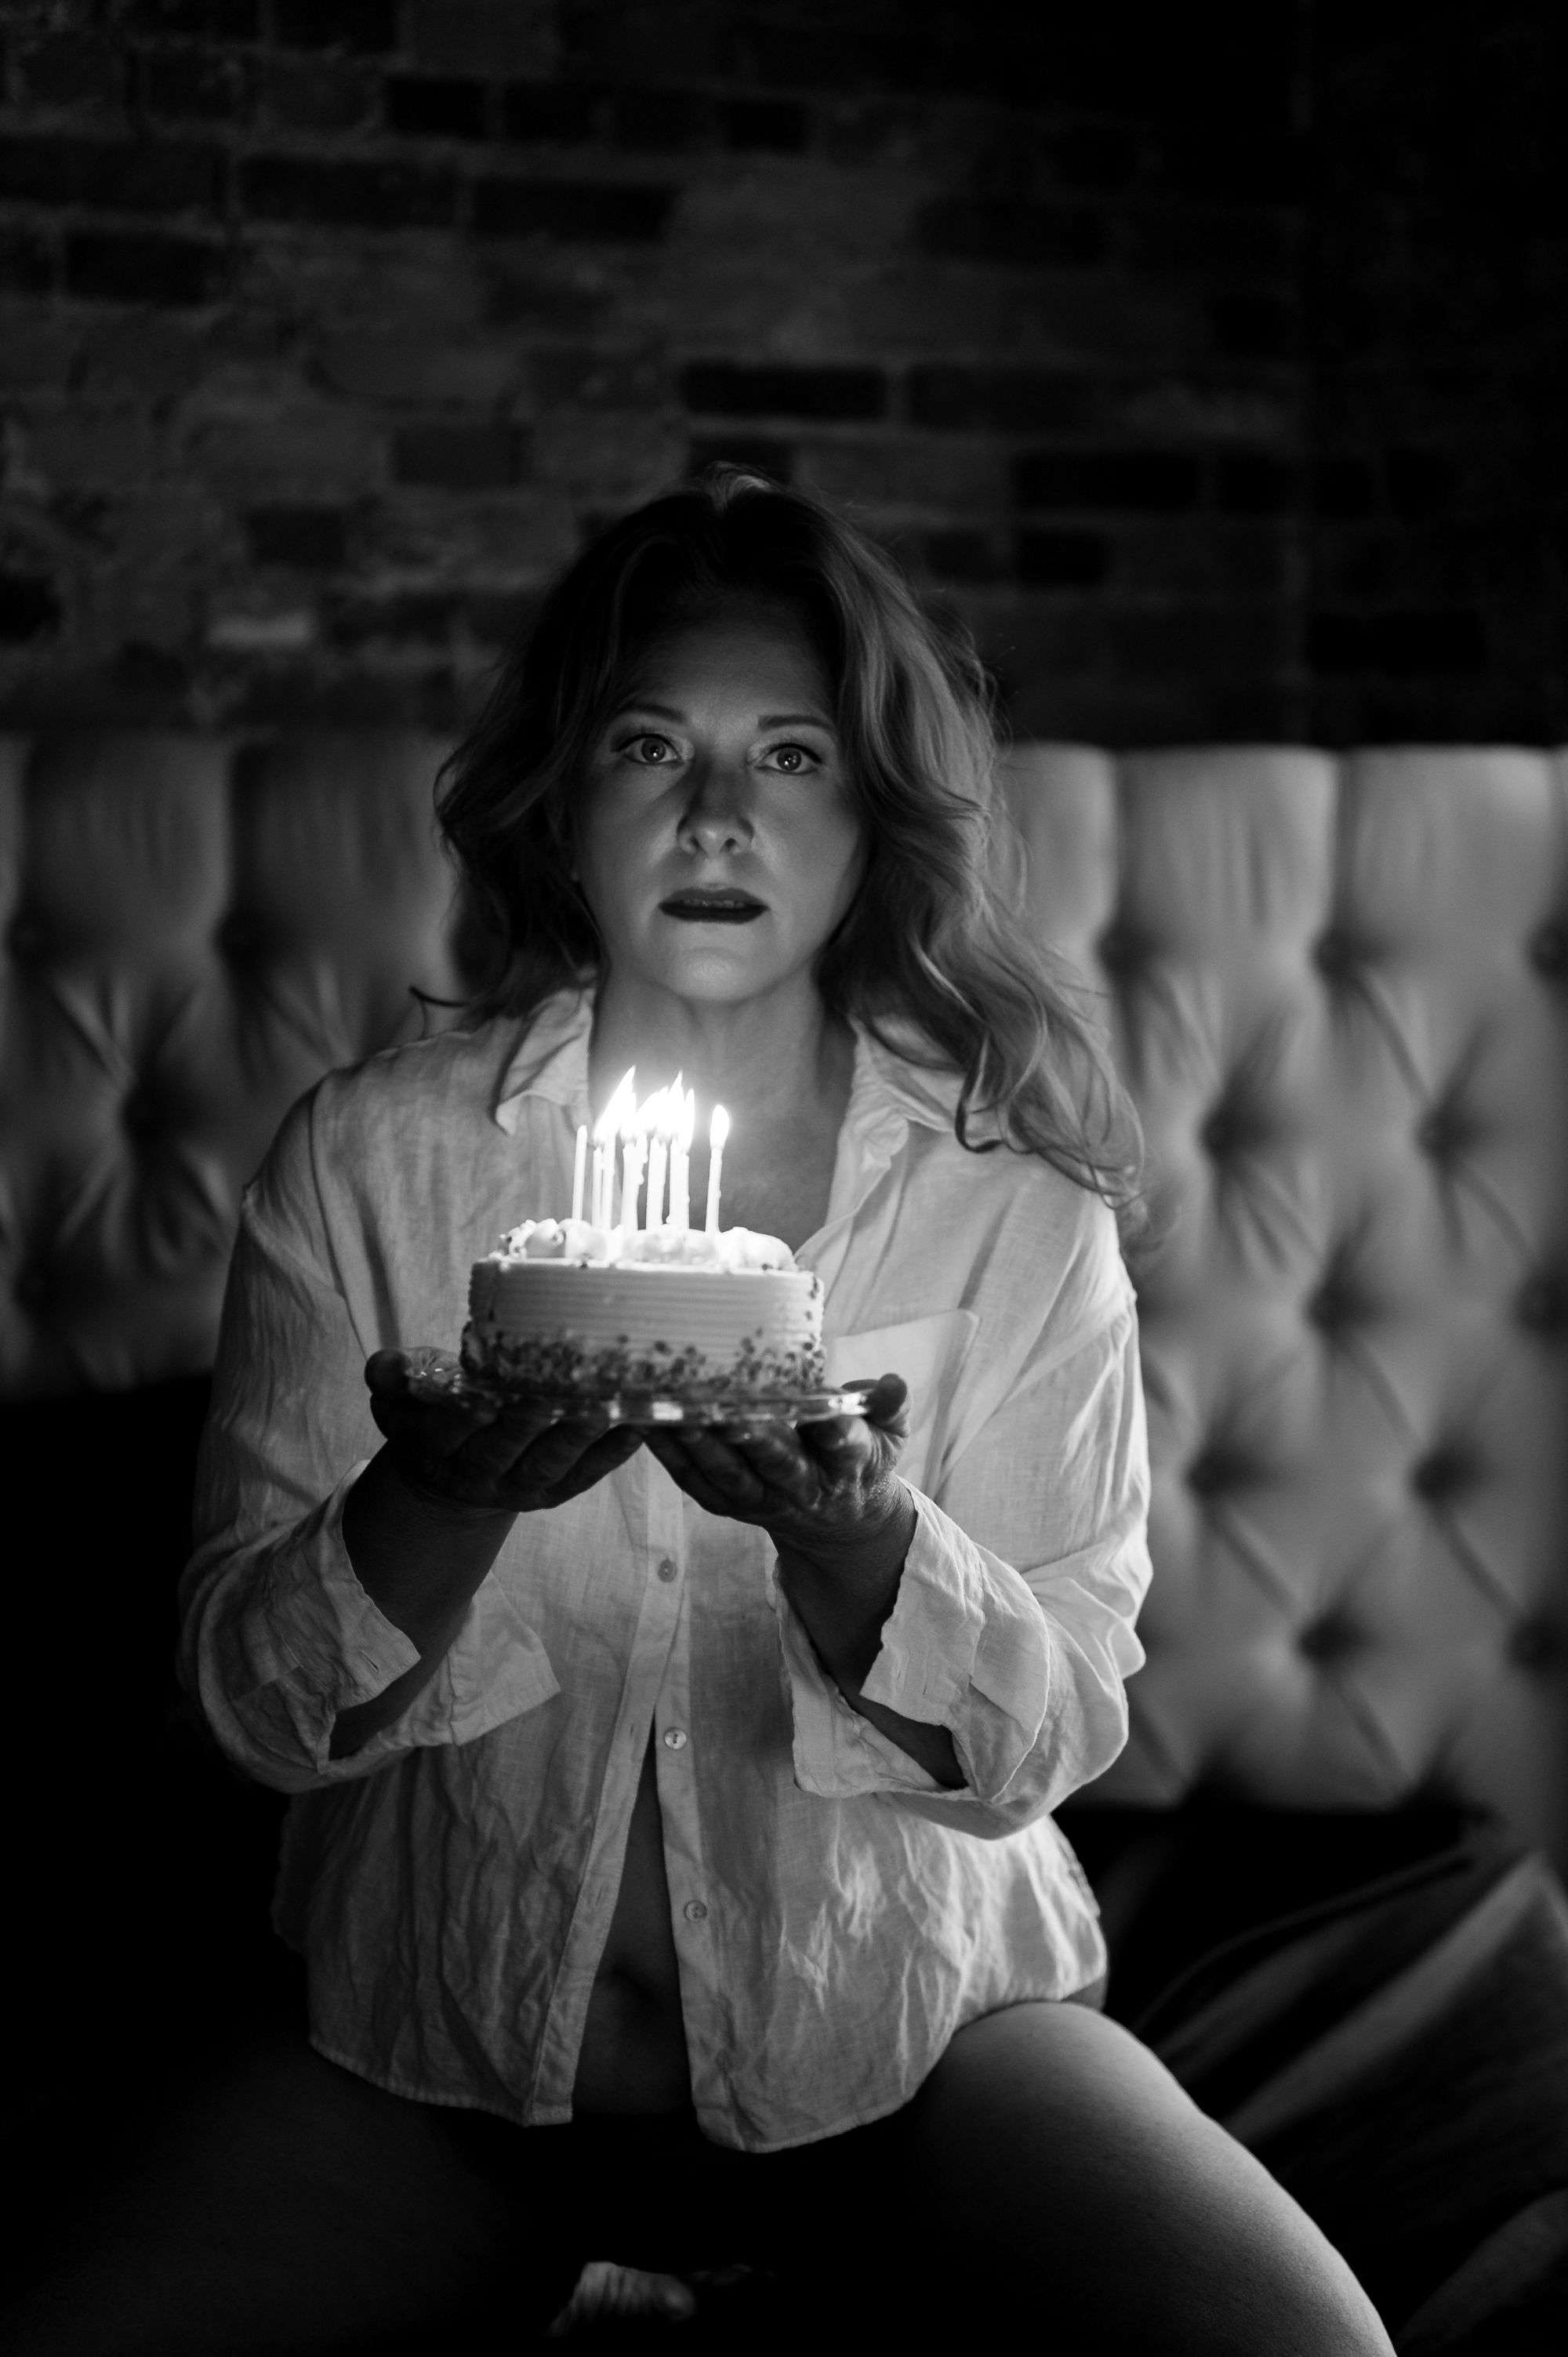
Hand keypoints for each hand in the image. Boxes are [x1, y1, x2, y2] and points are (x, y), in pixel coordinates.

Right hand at [365, 1348, 643, 1516]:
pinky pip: (585, 1474)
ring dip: (576, 1438)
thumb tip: (385, 1368)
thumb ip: (392, 1377)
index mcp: (432, 1446)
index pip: (442, 1434)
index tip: (480, 1400)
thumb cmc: (431, 1409)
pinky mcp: (556, 1489)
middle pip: (499, 1452)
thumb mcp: (400, 1394)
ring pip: (548, 1464)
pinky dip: (612, 1454)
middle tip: (551, 1398)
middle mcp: (476, 1473)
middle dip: (524, 1427)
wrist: (456, 1467)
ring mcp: (520, 1485)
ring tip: (605, 1408)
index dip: (459, 1420)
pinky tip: (637, 1427)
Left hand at [644, 1371, 912, 1574]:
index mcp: (847, 1465)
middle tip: (729, 1412)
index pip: (844, 1447)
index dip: (834, 1432)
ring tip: (672, 1410)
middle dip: (753, 1439)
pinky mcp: (727, 1503)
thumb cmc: (861, 1455)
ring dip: (699, 1444)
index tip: (825, 1415)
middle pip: (778, 1463)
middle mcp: (802, 1487)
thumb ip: (891, 1405)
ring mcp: (760, 1500)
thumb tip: (893, 1383)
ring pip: (728, 1473)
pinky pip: (694, 1480)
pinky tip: (646, 1423)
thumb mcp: (889, 1432)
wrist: (836, 1518)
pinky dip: (670, 1454)